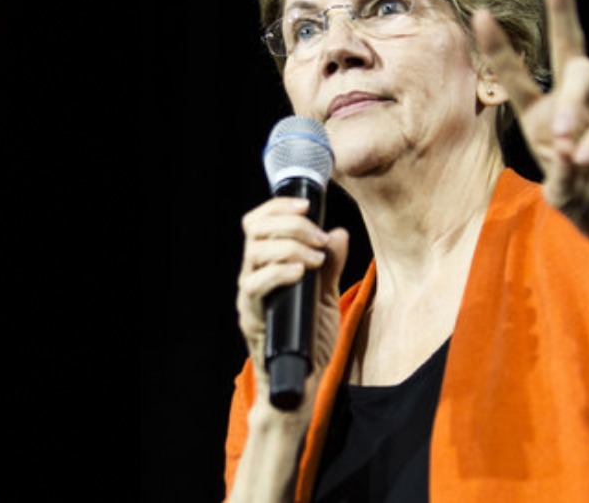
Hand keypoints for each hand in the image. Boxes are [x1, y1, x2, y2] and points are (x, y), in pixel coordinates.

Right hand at [236, 196, 348, 411]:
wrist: (302, 383)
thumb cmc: (310, 342)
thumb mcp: (326, 297)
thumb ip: (331, 266)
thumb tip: (338, 233)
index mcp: (267, 266)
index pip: (260, 223)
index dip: (279, 207)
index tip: (307, 205)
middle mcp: (252, 277)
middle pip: (255, 230)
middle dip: (291, 224)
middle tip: (318, 239)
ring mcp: (250, 298)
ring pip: (254, 254)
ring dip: (290, 247)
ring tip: (316, 259)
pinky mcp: (251, 318)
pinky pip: (255, 287)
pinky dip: (279, 272)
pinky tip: (301, 272)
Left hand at [473, 0, 588, 257]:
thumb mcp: (563, 195)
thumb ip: (561, 174)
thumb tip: (566, 148)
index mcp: (542, 118)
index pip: (516, 75)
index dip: (498, 46)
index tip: (479, 13)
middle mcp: (573, 106)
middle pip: (569, 49)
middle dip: (564, 9)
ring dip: (573, 102)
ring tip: (563, 136)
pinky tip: (587, 158)